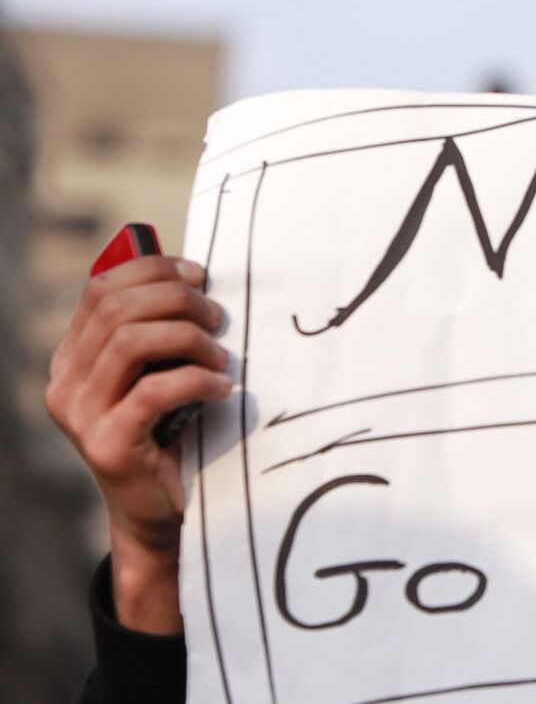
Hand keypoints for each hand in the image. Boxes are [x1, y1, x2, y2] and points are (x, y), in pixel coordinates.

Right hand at [45, 256, 230, 632]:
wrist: (159, 511)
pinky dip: (196, 380)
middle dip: (178, 301)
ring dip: (189, 340)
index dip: (154, 271)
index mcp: (74, 356)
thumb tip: (196, 278)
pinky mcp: (107, 445)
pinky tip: (222, 389)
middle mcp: (65, 382)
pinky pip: (154, 391)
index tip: (201, 276)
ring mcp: (80, 415)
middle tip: (218, 319)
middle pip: (117, 309)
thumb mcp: (160, 373)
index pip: (101, 289)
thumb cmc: (171, 432)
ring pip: (131, 342)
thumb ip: (161, 332)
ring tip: (221, 359)